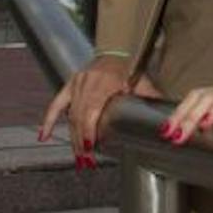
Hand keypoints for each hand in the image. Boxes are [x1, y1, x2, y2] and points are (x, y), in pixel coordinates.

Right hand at [37, 56, 158, 166]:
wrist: (117, 51)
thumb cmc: (131, 69)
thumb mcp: (143, 83)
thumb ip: (151, 100)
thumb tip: (169, 121)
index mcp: (105, 82)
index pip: (92, 110)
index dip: (89, 131)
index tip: (90, 148)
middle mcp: (87, 82)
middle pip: (80, 117)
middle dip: (82, 141)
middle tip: (86, 162)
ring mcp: (77, 83)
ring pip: (70, 115)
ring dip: (73, 138)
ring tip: (78, 158)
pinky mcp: (70, 84)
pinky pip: (56, 104)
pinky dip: (49, 120)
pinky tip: (43, 136)